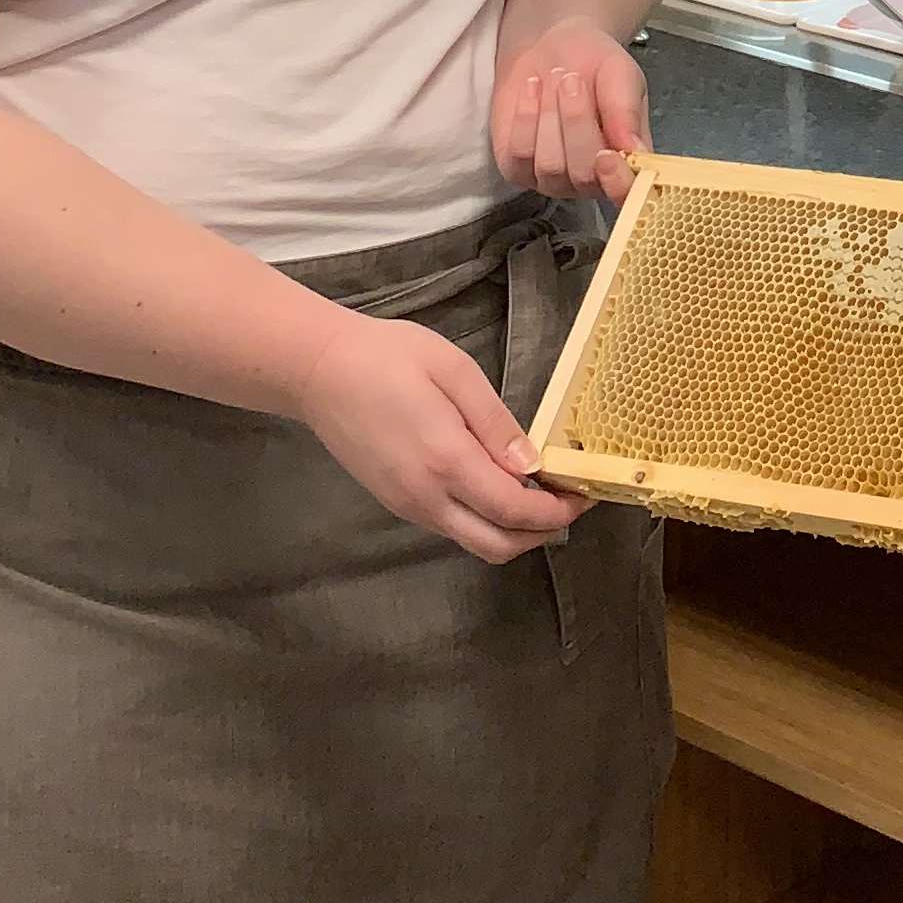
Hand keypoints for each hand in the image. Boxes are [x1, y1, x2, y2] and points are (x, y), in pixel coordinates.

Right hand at [290, 308, 577, 563]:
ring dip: (513, 530)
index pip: (514, 511)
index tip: (584, 493)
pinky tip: (497, 485)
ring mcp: (407, 505)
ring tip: (539, 491)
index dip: (556, 511)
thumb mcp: (454, 371)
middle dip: (541, 533)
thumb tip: (532, 464)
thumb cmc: (388, 357)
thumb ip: (495, 422)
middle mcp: (426, 497)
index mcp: (445, 461)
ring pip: (473, 541)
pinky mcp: (396, 502)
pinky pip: (451, 526)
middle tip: (568, 501)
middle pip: (497, 545)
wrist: (318, 370)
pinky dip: (484, 519)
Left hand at [492, 19, 647, 201]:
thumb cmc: (594, 62)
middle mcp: (591, 179)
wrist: (550, 45)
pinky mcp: (516, 168)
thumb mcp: (620, 74)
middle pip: (583, 175)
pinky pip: (519, 155)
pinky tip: (532, 91)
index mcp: (627, 161)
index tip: (607, 155)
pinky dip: (525, 118)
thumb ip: (626, 110)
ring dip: (550, 116)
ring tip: (555, 80)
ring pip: (550, 165)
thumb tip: (633, 150)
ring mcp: (551, 179)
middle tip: (572, 79)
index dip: (617, 183)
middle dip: (576, 122)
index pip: (627, 194)